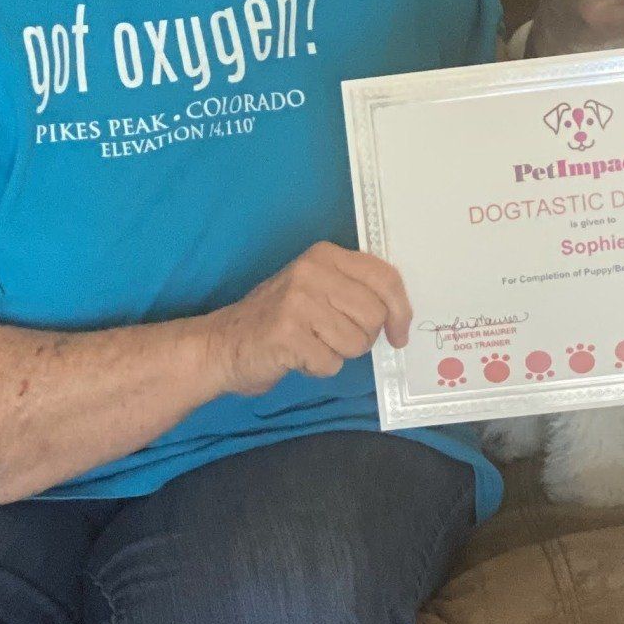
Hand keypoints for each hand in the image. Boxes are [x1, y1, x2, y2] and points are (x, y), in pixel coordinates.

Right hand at [206, 242, 411, 396]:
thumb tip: (399, 313)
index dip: (400, 310)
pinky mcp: (287, 334)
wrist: (223, 343)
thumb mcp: (317, 288)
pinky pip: (330, 363)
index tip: (399, 332)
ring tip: (311, 343)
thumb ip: (354, 290)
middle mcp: (312, 272)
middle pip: (374, 315)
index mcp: (325, 255)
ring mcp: (298, 301)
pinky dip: (318, 368)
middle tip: (335, 339)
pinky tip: (297, 356)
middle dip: (363, 337)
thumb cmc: (277, 319)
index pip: (385, 277)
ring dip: (338, 353)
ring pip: (356, 342)